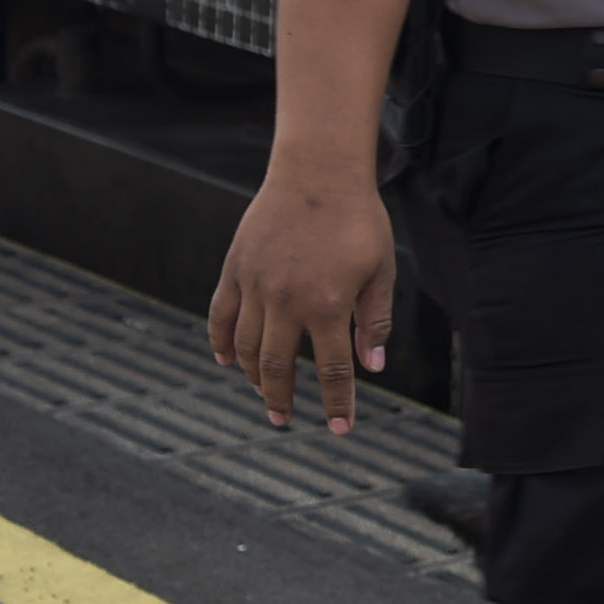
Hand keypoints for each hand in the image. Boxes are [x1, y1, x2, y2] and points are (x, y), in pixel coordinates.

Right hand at [208, 161, 396, 432]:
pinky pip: (221, 316)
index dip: (337, 402)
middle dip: (281, 399)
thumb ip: (376, 320)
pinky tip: (227, 361)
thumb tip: (374, 366)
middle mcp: (286, 302)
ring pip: (246, 347)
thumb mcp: (382, 271)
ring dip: (254, 376)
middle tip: (283, 420)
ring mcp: (255, 287)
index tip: (340, 428)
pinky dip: (221, 343)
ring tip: (264, 393)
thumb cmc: (359, 221)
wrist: (318, 174)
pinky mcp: (234, 270)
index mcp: (328, 306)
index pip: (334, 369)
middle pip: (278, 367)